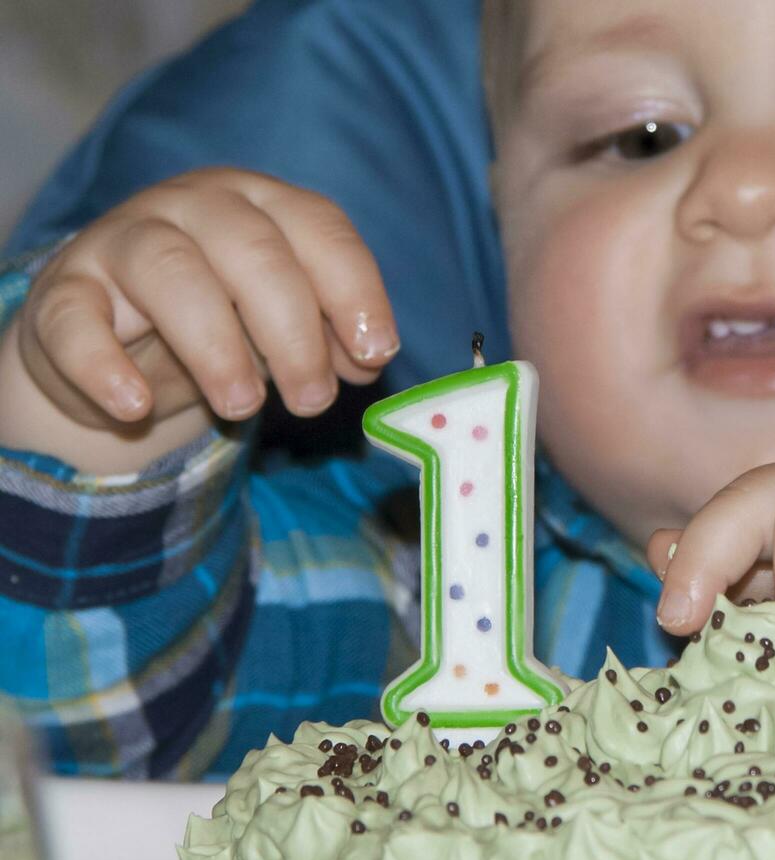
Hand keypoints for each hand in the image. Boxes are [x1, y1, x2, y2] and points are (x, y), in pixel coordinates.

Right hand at [7, 167, 396, 429]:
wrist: (113, 345)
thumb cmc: (222, 320)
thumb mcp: (283, 326)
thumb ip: (330, 335)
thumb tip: (369, 358)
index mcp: (263, 202)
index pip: (319, 226)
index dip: (354, 289)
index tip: (375, 353)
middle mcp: (194, 205)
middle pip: (253, 250)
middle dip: (294, 332)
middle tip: (312, 400)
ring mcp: (122, 240)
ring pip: (171, 273)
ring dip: (216, 347)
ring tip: (243, 407)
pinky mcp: (64, 291)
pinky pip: (76, 319)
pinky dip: (104, 364)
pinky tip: (136, 405)